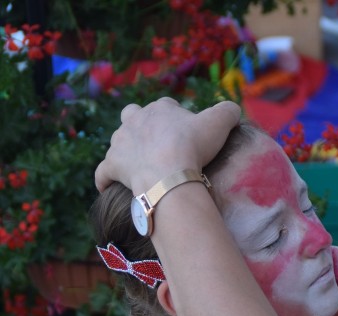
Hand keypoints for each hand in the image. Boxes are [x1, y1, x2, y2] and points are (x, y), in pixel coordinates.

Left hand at [95, 98, 240, 192]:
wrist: (169, 175)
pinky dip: (105, 178)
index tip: (188, 133)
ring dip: (126, 148)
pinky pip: (103, 172)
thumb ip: (227, 111)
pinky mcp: (112, 166)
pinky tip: (108, 184)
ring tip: (141, 163)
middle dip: (142, 124)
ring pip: (118, 141)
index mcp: (159, 108)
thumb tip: (232, 110)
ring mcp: (120, 143)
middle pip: (133, 115)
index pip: (167, 107)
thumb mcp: (220, 123)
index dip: (178, 118)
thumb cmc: (193, 146)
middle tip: (159, 143)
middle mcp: (134, 121)